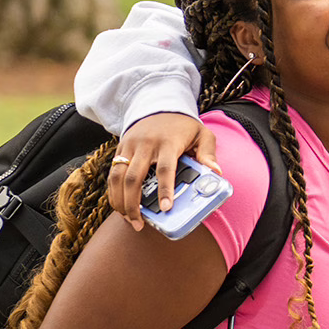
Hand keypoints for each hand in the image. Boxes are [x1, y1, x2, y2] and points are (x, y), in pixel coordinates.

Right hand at [106, 112, 216, 229]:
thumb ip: (208, 153)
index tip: (166, 209)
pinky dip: (113, 192)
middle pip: (133, 178)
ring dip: (119, 202)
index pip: (165, 169)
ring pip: (117, 178)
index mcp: (168, 143)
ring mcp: (130, 147)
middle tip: (140, 224)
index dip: (164, 190)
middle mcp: (145, 145)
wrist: (158, 104)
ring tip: (128, 219)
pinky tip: (120, 207)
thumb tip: (216, 173)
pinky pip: (112, 174)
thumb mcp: (202, 133)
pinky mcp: (120, 149)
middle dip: (133, 204)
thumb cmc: (183, 125)